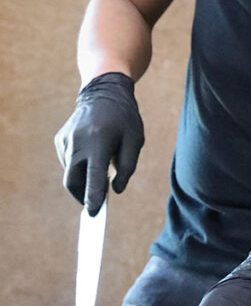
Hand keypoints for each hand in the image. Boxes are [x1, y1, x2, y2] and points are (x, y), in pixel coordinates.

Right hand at [54, 71, 143, 214]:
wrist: (104, 90)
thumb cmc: (124, 117)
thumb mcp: (135, 140)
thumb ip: (127, 167)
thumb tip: (114, 191)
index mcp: (99, 141)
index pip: (93, 176)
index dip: (92, 197)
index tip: (92, 214)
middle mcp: (77, 141)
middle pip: (73, 181)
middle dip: (82, 196)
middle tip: (95, 204)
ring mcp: (65, 140)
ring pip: (70, 172)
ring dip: (83, 178)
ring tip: (100, 167)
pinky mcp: (60, 140)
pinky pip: (68, 162)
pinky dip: (79, 166)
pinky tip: (91, 153)